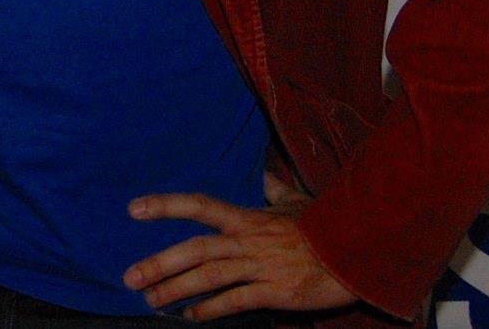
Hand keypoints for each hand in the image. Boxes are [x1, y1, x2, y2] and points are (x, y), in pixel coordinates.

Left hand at [123, 192, 354, 320]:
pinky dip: (211, 309)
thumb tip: (266, 175)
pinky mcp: (276, 292)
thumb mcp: (297, 202)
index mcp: (248, 217)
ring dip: (176, 289)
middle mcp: (249, 240)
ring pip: (210, 277)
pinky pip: (236, 301)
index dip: (166, 205)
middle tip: (130, 276)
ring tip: (150, 299)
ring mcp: (261, 267)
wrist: (358, 251)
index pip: (200, 205)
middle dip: (160, 262)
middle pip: (196, 249)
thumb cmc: (324, 226)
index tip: (134, 209)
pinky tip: (192, 316)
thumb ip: (275, 189)